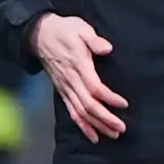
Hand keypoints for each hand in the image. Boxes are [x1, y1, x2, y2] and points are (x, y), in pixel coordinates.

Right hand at [29, 13, 127, 141]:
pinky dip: (82, 125)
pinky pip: (71, 112)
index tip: (123, 104)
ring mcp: (65, 88)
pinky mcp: (62, 91)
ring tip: (112, 135)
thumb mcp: (80, 28)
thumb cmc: (65, 30)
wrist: (40, 35)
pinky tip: (93, 135)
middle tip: (121, 128)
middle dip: (105, 118)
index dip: (109, 98)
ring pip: (80, 112)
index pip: (94, 87)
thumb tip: (107, 48)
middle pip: (88, 105)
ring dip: (96, 125)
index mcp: (78, 65)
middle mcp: (71, 80)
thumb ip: (94, 39)